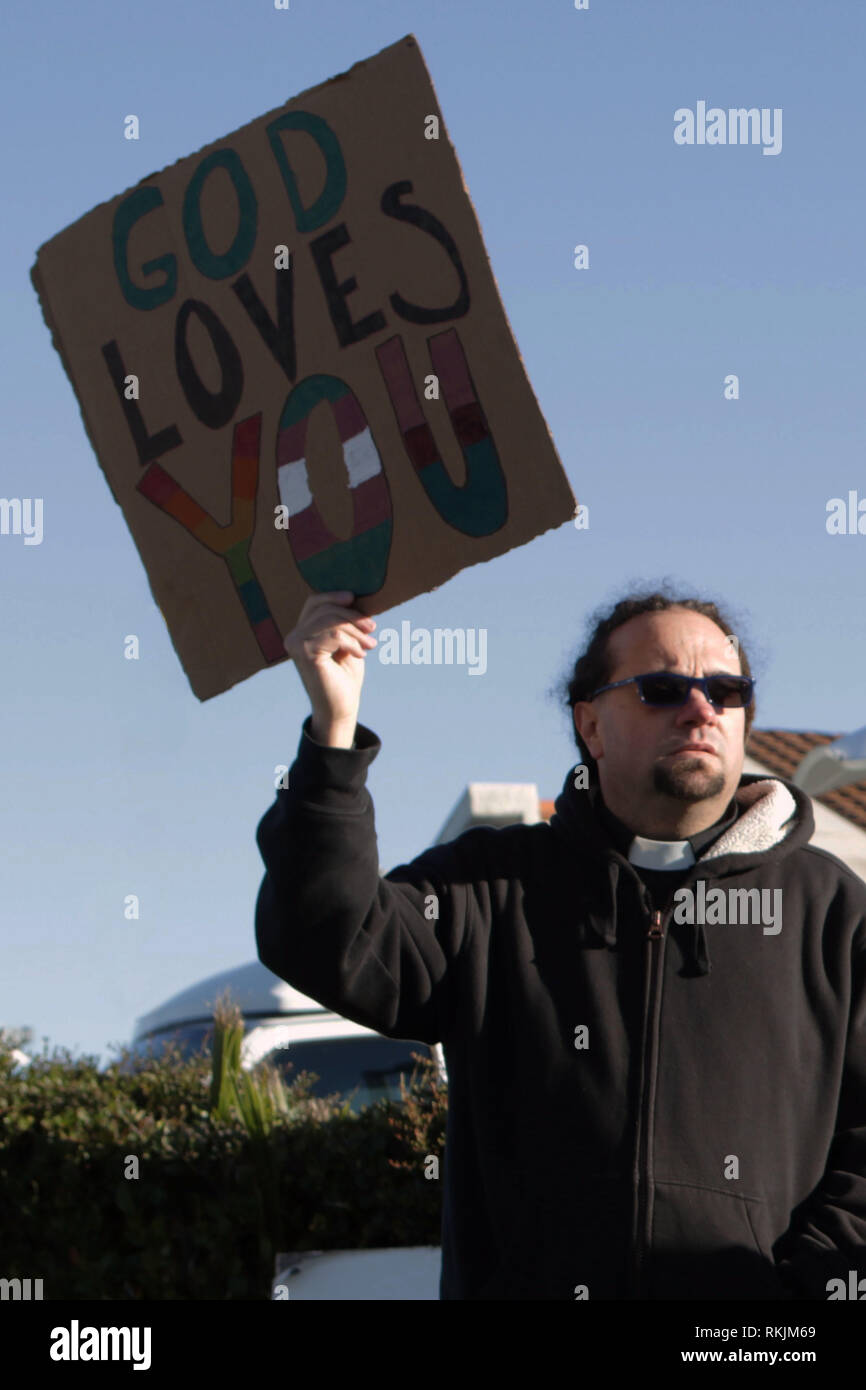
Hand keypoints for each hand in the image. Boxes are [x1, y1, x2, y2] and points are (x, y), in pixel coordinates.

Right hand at [283, 590, 376, 746]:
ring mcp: (296, 644)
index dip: (334, 596)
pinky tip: (360, 655)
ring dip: (356, 631)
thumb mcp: (346, 642)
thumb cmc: (345, 676)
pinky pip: (334, 635)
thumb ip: (344, 622)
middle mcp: (294, 636)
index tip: (354, 598)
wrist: (341, 708)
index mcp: (302, 631)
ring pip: (331, 621)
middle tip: (372, 628)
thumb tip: (355, 597)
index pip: (315, 602)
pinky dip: (352, 642)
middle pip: (325, 609)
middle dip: (353, 616)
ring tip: (370, 644)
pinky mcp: (304, 654)